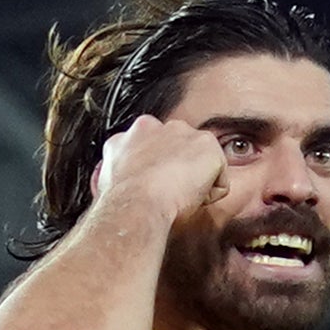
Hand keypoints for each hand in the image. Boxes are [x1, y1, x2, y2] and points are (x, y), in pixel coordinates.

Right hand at [95, 113, 228, 224]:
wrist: (137, 204)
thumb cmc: (122, 202)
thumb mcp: (110, 177)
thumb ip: (121, 169)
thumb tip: (117, 182)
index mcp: (137, 132)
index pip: (157, 147)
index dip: (158, 171)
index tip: (154, 187)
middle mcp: (162, 126)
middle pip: (182, 151)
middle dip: (180, 171)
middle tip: (169, 195)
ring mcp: (187, 134)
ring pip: (202, 164)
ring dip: (196, 183)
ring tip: (179, 199)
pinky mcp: (209, 147)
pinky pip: (220, 181)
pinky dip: (210, 196)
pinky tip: (191, 201)